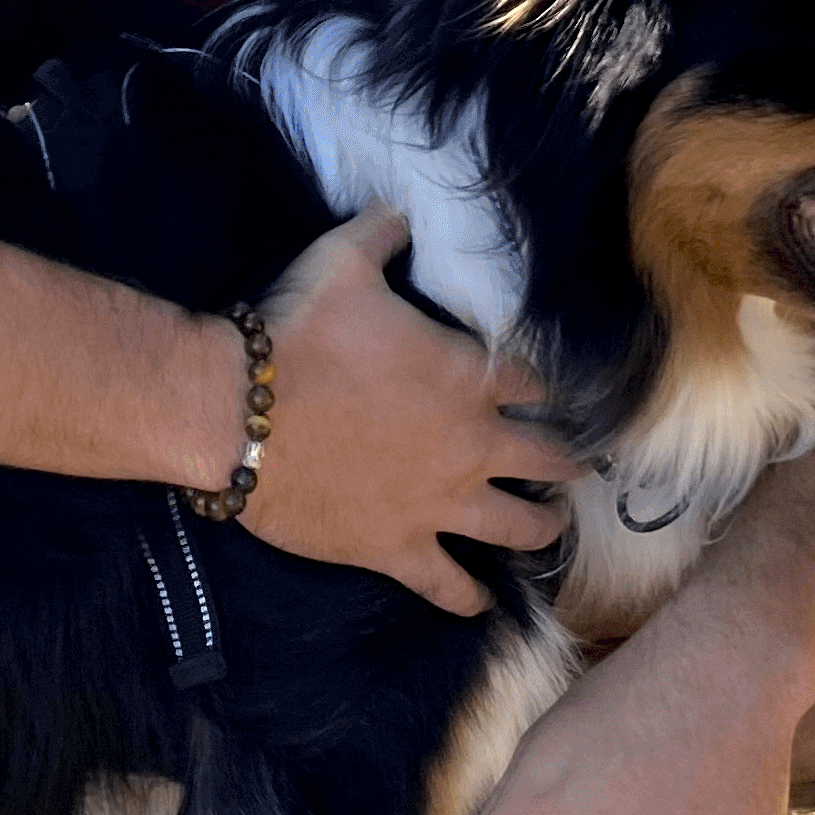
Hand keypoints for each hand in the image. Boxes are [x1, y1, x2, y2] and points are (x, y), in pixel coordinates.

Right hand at [230, 205, 571, 616]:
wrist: (237, 413)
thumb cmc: (296, 334)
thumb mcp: (342, 261)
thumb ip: (383, 234)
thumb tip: (401, 211)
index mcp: (469, 374)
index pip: (536, 382)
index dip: (546, 387)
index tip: (549, 394)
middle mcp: (470, 444)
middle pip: (548, 459)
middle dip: (567, 462)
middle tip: (576, 466)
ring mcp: (439, 503)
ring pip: (519, 528)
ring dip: (542, 529)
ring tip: (551, 527)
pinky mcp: (398, 548)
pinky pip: (448, 585)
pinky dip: (469, 598)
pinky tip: (482, 602)